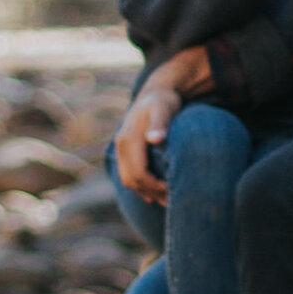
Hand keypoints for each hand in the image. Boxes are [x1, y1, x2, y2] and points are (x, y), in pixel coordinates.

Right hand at [116, 81, 181, 200]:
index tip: (171, 190)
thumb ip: (159, 124)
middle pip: (131, 179)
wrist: (155, 92)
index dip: (153, 185)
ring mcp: (121, 148)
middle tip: (171, 200)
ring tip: (164, 200)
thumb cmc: (163, 101)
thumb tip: (154, 138)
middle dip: (150, 192)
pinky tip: (153, 194)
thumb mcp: (164, 109)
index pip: (138, 172)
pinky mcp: (125, 151)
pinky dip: (139, 186)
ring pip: (127, 179)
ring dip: (144, 192)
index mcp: (128, 139)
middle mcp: (121, 145)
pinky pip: (128, 174)